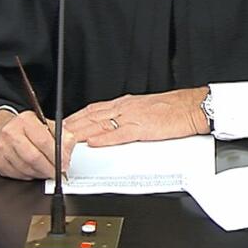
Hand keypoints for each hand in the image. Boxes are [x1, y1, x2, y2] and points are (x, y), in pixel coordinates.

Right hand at [0, 109, 75, 179]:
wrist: (3, 131)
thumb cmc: (28, 130)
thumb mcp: (46, 125)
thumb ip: (61, 135)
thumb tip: (68, 151)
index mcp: (25, 121)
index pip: (43, 141)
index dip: (57, 155)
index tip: (65, 164)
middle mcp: (11, 133)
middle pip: (33, 157)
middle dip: (49, 168)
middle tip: (58, 173)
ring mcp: (2, 148)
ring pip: (26, 169)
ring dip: (41, 173)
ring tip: (47, 170)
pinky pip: (19, 175)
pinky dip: (30, 176)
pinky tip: (35, 170)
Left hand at [64, 87, 208, 147]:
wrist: (191, 107)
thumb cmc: (172, 109)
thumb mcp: (144, 109)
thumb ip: (127, 116)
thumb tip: (113, 126)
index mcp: (125, 104)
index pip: (94, 109)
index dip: (76, 117)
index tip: (63, 124)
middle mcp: (125, 108)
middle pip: (92, 116)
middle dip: (72, 126)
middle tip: (56, 134)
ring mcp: (132, 118)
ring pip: (100, 124)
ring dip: (81, 133)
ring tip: (66, 141)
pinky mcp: (142, 129)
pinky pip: (118, 134)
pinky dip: (103, 139)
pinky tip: (93, 143)